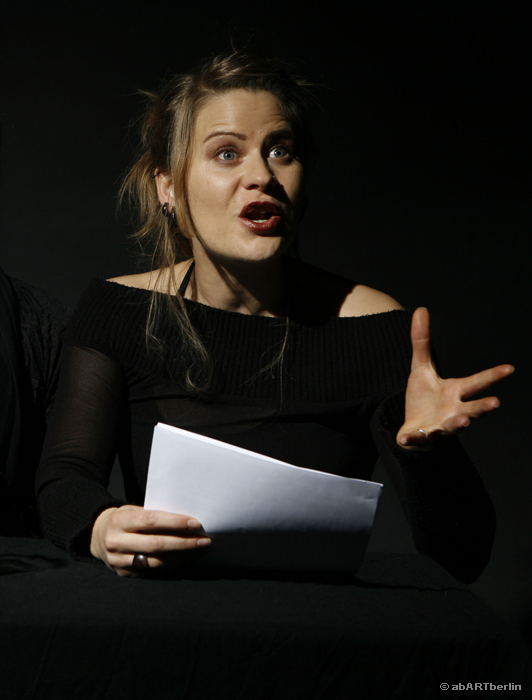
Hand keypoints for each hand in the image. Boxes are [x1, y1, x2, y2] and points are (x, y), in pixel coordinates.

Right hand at [90, 505, 210, 575]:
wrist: (97, 536)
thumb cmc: (124, 519)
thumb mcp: (132, 510)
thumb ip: (153, 515)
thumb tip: (187, 520)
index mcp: (120, 520)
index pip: (151, 520)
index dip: (175, 522)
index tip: (196, 523)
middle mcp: (116, 542)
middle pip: (156, 544)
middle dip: (183, 542)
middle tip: (205, 540)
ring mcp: (118, 560)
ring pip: (156, 561)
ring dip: (182, 557)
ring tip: (200, 550)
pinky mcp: (124, 573)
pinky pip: (153, 571)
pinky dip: (172, 565)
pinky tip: (186, 559)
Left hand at [397, 307, 513, 450]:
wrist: (414, 427)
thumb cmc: (424, 398)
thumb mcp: (420, 367)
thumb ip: (422, 341)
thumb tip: (420, 309)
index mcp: (456, 392)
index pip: (477, 383)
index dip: (492, 376)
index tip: (509, 368)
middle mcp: (454, 410)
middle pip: (472, 408)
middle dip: (482, 407)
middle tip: (495, 402)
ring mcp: (440, 426)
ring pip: (453, 426)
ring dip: (458, 423)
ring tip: (463, 419)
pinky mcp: (423, 437)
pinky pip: (418, 439)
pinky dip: (413, 439)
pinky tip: (404, 438)